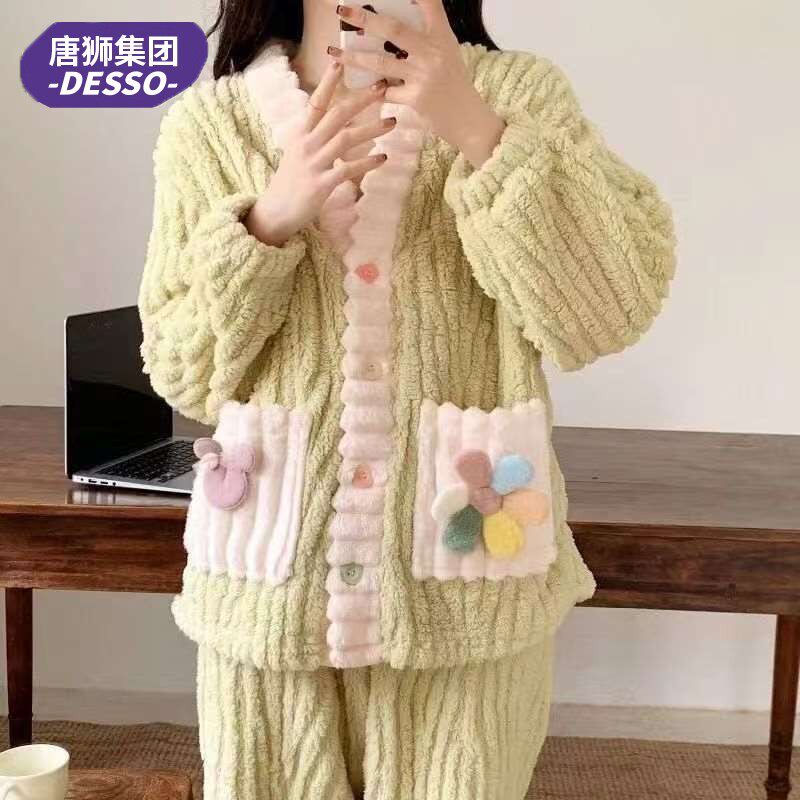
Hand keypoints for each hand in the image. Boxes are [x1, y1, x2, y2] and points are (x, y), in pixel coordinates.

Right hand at [246, 62, 394, 246]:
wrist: (275, 212)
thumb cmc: (291, 182)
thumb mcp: (299, 153)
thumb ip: (316, 136)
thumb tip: (336, 122)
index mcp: (301, 133)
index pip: (317, 101)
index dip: (328, 82)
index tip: (341, 63)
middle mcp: (307, 144)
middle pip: (337, 114)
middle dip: (361, 99)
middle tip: (383, 88)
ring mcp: (314, 163)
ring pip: (346, 138)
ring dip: (371, 129)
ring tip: (392, 122)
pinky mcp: (321, 184)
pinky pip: (348, 169)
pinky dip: (367, 163)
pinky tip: (383, 158)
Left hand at [331, 0, 505, 167]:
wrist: (469, 119)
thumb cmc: (454, 84)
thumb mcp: (447, 52)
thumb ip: (425, 37)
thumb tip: (391, 26)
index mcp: (442, 36)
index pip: (429, 3)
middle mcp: (433, 52)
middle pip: (393, 29)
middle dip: (365, 18)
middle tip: (342, 10)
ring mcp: (424, 76)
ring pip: (381, 63)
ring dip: (354, 58)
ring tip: (335, 53)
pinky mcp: (416, 99)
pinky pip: (386, 91)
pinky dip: (372, 90)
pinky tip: (360, 87)